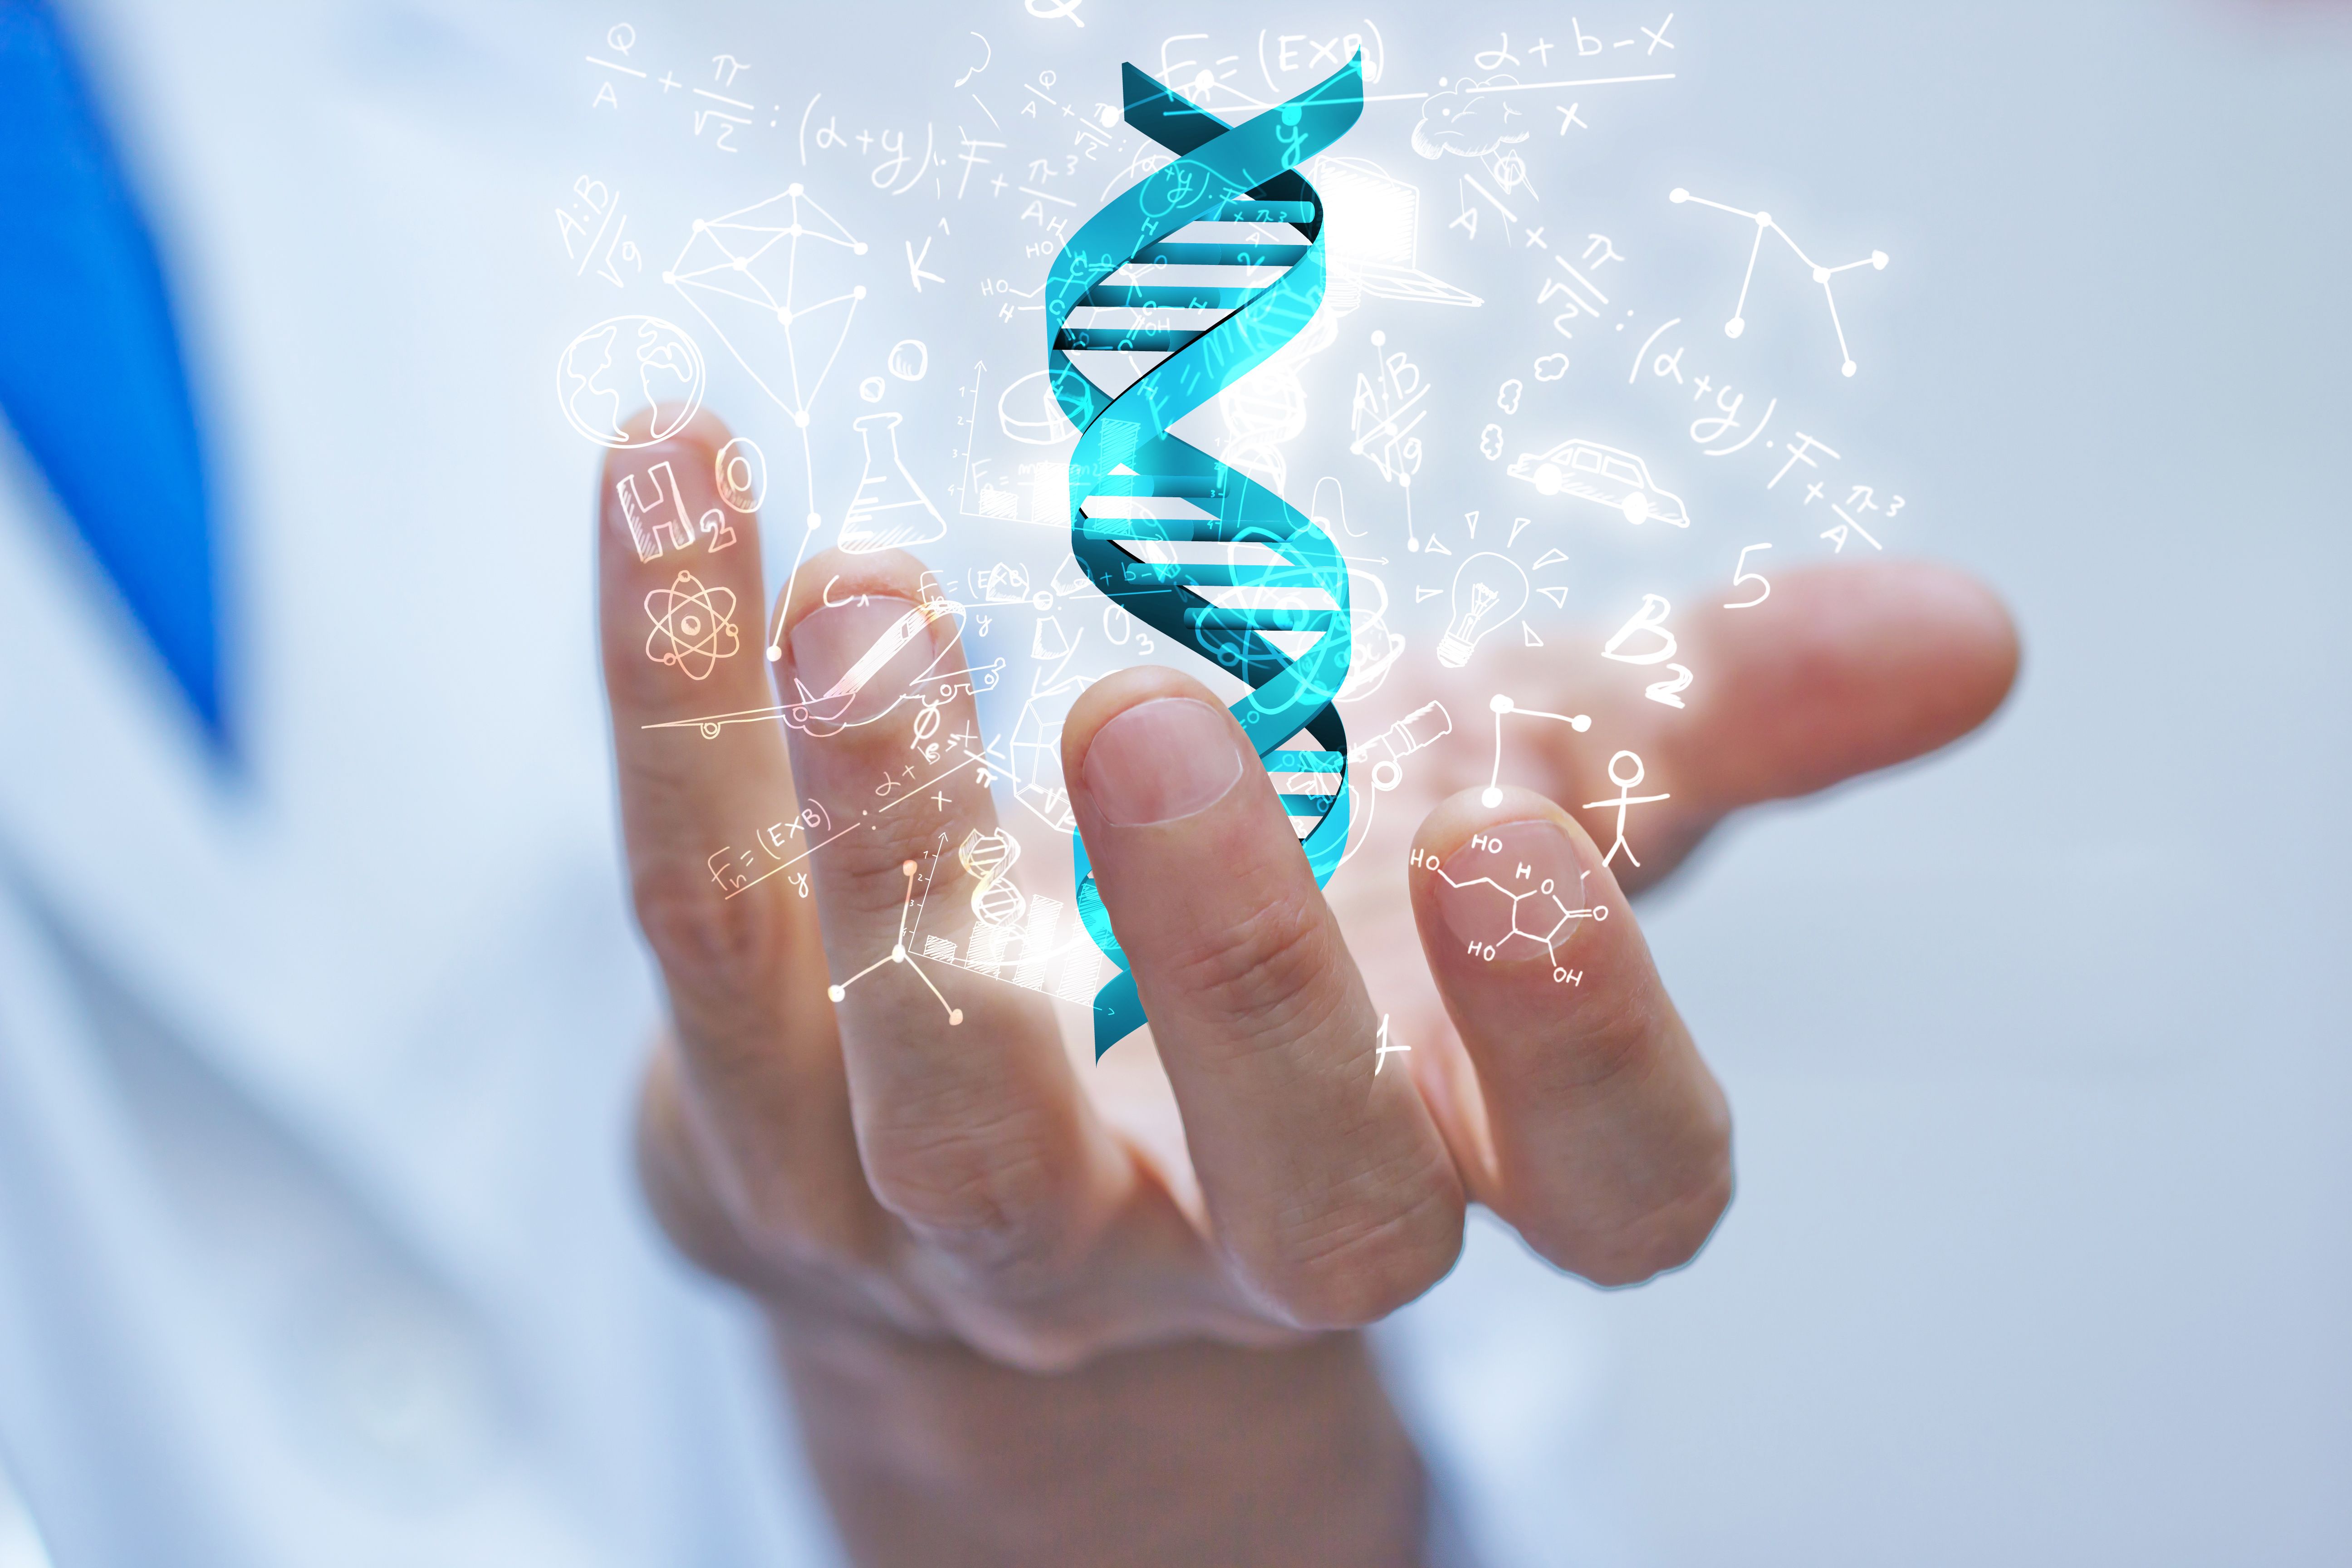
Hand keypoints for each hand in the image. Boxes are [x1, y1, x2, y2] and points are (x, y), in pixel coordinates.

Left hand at [594, 414, 2016, 1564]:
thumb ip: (1707, 723)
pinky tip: (685, 495)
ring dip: (905, 840)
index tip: (1517, 836)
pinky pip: (706, 941)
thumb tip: (1963, 633)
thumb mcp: (1491, 798)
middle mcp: (1219, 1233)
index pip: (1610, 1202)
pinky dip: (677, 707)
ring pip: (949, 1107)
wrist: (995, 1107)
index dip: (1593, 1051)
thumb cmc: (1270, 944)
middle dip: (1254, 974)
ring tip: (873, 606)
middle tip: (1170, 718)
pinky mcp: (752, 1141)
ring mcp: (973, 1223)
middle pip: (1298, 1203)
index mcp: (1441, 1148)